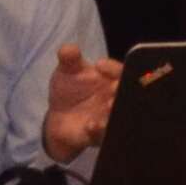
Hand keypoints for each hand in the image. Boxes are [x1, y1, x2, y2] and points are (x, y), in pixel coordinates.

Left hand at [42, 47, 123, 166]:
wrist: (59, 118)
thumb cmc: (70, 89)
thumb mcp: (67, 70)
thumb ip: (68, 58)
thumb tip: (69, 48)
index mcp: (111, 79)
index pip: (120, 71)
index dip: (113, 68)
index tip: (99, 65)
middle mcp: (115, 99)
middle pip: (126, 94)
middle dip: (121, 90)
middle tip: (112, 87)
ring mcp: (110, 118)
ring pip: (119, 115)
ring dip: (115, 111)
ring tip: (107, 106)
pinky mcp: (102, 136)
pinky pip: (105, 135)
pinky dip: (99, 130)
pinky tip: (90, 125)